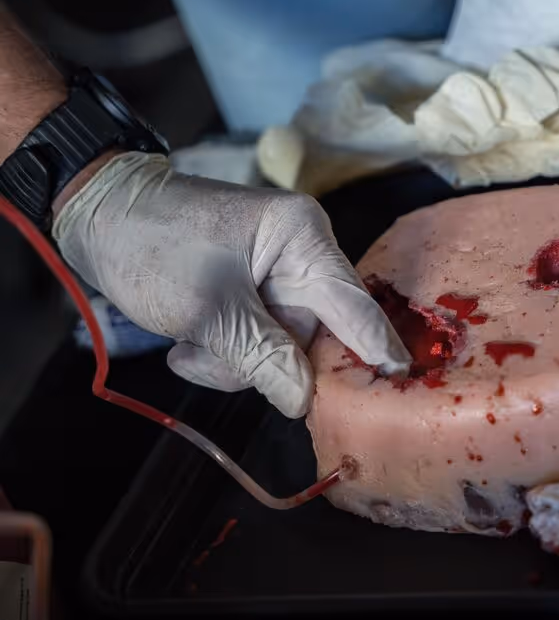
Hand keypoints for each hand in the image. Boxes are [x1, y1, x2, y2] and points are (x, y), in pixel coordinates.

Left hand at [53, 152, 409, 416]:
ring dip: (235, 364)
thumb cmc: (151, 246)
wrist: (94, 218)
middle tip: (216, 359)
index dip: (377, 350)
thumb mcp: (208, 310)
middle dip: (266, 362)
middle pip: (314, 338)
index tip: (402, 385)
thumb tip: (305, 402)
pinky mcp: (253, 296)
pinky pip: (257, 344)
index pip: (355, 307)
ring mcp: (277, 278)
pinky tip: (186, 344)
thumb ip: (263, 358)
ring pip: (282, 350)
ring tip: (188, 347)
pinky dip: (223, 354)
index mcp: (303, 240)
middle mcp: (301, 257)